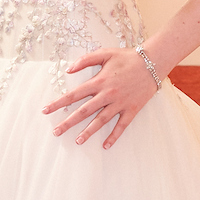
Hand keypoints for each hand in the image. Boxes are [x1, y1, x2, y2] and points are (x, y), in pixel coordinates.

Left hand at [43, 47, 162, 149]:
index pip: (74, 95)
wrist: (153, 62)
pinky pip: (121, 126)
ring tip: (77, 141)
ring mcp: (120, 104)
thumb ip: (85, 60)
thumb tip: (68, 70)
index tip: (46, 110)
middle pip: (84, 111)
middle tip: (56, 132)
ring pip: (101, 121)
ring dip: (88, 132)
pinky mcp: (132, 109)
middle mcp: (107, 95)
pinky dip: (114, 136)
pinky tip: (105, 146)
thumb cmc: (128, 57)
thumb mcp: (105, 53)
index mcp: (99, 81)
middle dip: (68, 122)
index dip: (58, 103)